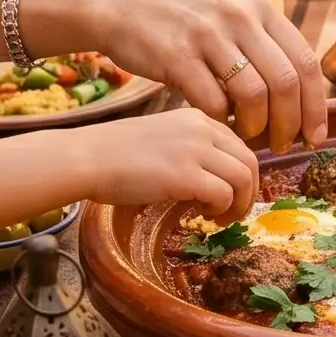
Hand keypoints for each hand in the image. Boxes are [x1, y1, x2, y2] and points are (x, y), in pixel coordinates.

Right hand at [67, 0, 325, 151]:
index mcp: (259, 9)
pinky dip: (220, 121)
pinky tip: (216, 126)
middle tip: (283, 147)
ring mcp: (208, 35)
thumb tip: (296, 97)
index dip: (316, 105)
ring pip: (254, 95)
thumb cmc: (178, 23)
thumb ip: (261, 47)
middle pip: (286, 82)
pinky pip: (212, 101)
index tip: (315, 135)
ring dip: (255, 127)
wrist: (119, 6)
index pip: (305, 62)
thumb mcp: (227, 19)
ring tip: (247, 138)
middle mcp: (239, 17)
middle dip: (290, 124)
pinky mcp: (177, 56)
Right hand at [68, 109, 260, 215]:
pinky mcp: (185, 175)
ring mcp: (195, 150)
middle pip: (249, 161)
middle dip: (248, 192)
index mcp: (196, 118)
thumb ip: (189, 149)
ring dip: (239, 204)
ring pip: (243, 179)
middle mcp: (201, 129)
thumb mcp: (162, 138)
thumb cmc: (114, 153)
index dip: (241, 174)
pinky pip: (224, 195)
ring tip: (219, 218)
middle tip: (232, 212)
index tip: (230, 193)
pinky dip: (221, 210)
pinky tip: (203, 216)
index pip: (239, 145)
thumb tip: (212, 177)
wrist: (86, 158)